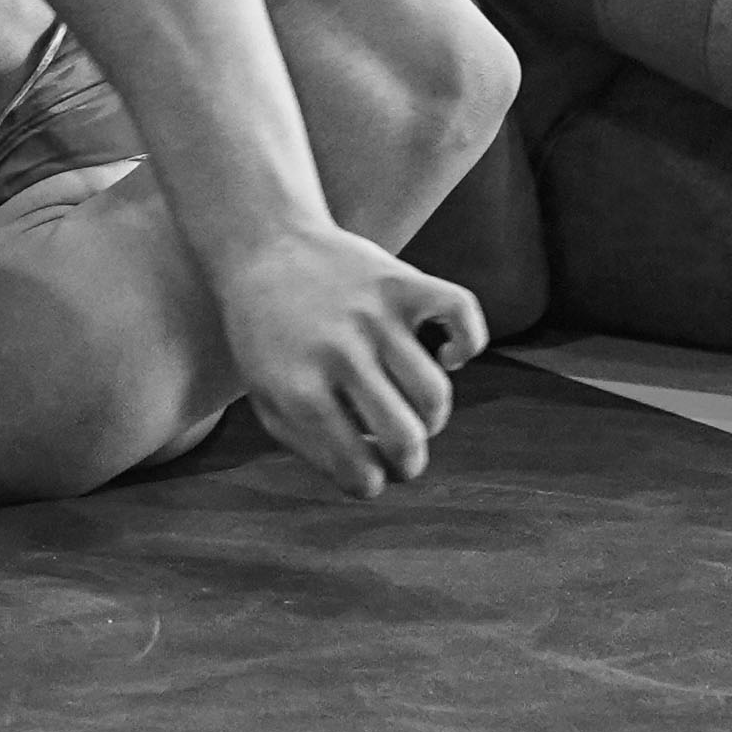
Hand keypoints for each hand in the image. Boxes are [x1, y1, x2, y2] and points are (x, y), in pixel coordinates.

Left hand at [209, 227, 486, 498]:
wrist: (264, 248)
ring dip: (431, 418)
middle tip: (402, 458)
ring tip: (410, 409)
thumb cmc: (269, 340)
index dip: (370, 484)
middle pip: (405, 438)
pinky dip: (467, 344)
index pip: (357, 470)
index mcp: (297, 391)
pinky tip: (446, 355)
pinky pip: (463, 315)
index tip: (370, 475)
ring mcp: (373, 315)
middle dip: (409, 464)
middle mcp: (338, 353)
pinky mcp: (401, 281)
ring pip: (435, 394)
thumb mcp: (268, 399)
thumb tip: (377, 478)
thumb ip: (316, 447)